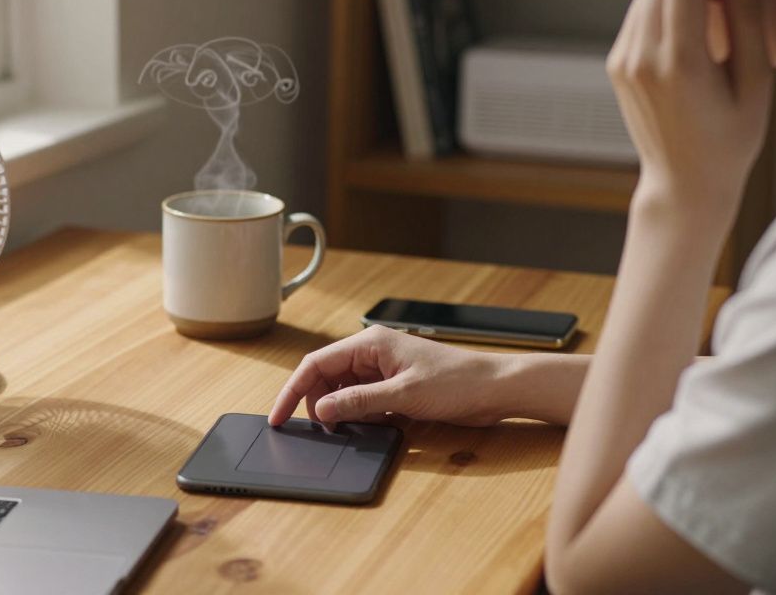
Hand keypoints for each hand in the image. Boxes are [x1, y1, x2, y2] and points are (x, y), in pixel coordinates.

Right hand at [267, 325, 512, 427]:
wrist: (496, 388)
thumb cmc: (458, 382)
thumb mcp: (404, 396)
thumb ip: (359, 402)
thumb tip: (323, 409)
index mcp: (370, 344)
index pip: (316, 364)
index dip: (293, 390)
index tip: (279, 415)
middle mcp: (373, 353)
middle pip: (326, 377)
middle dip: (318, 403)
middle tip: (323, 430)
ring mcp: (384, 370)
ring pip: (344, 391)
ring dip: (341, 411)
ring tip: (349, 429)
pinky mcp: (395, 386)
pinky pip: (363, 400)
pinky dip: (359, 415)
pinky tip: (369, 426)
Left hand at [608, 0, 773, 216]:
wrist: (683, 182)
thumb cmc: (727, 140)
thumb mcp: (753, 80)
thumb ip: (747, 18)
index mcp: (678, 64)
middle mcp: (640, 58)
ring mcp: (622, 62)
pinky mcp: (616, 64)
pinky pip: (638, 14)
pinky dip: (664, 1)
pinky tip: (693, 19)